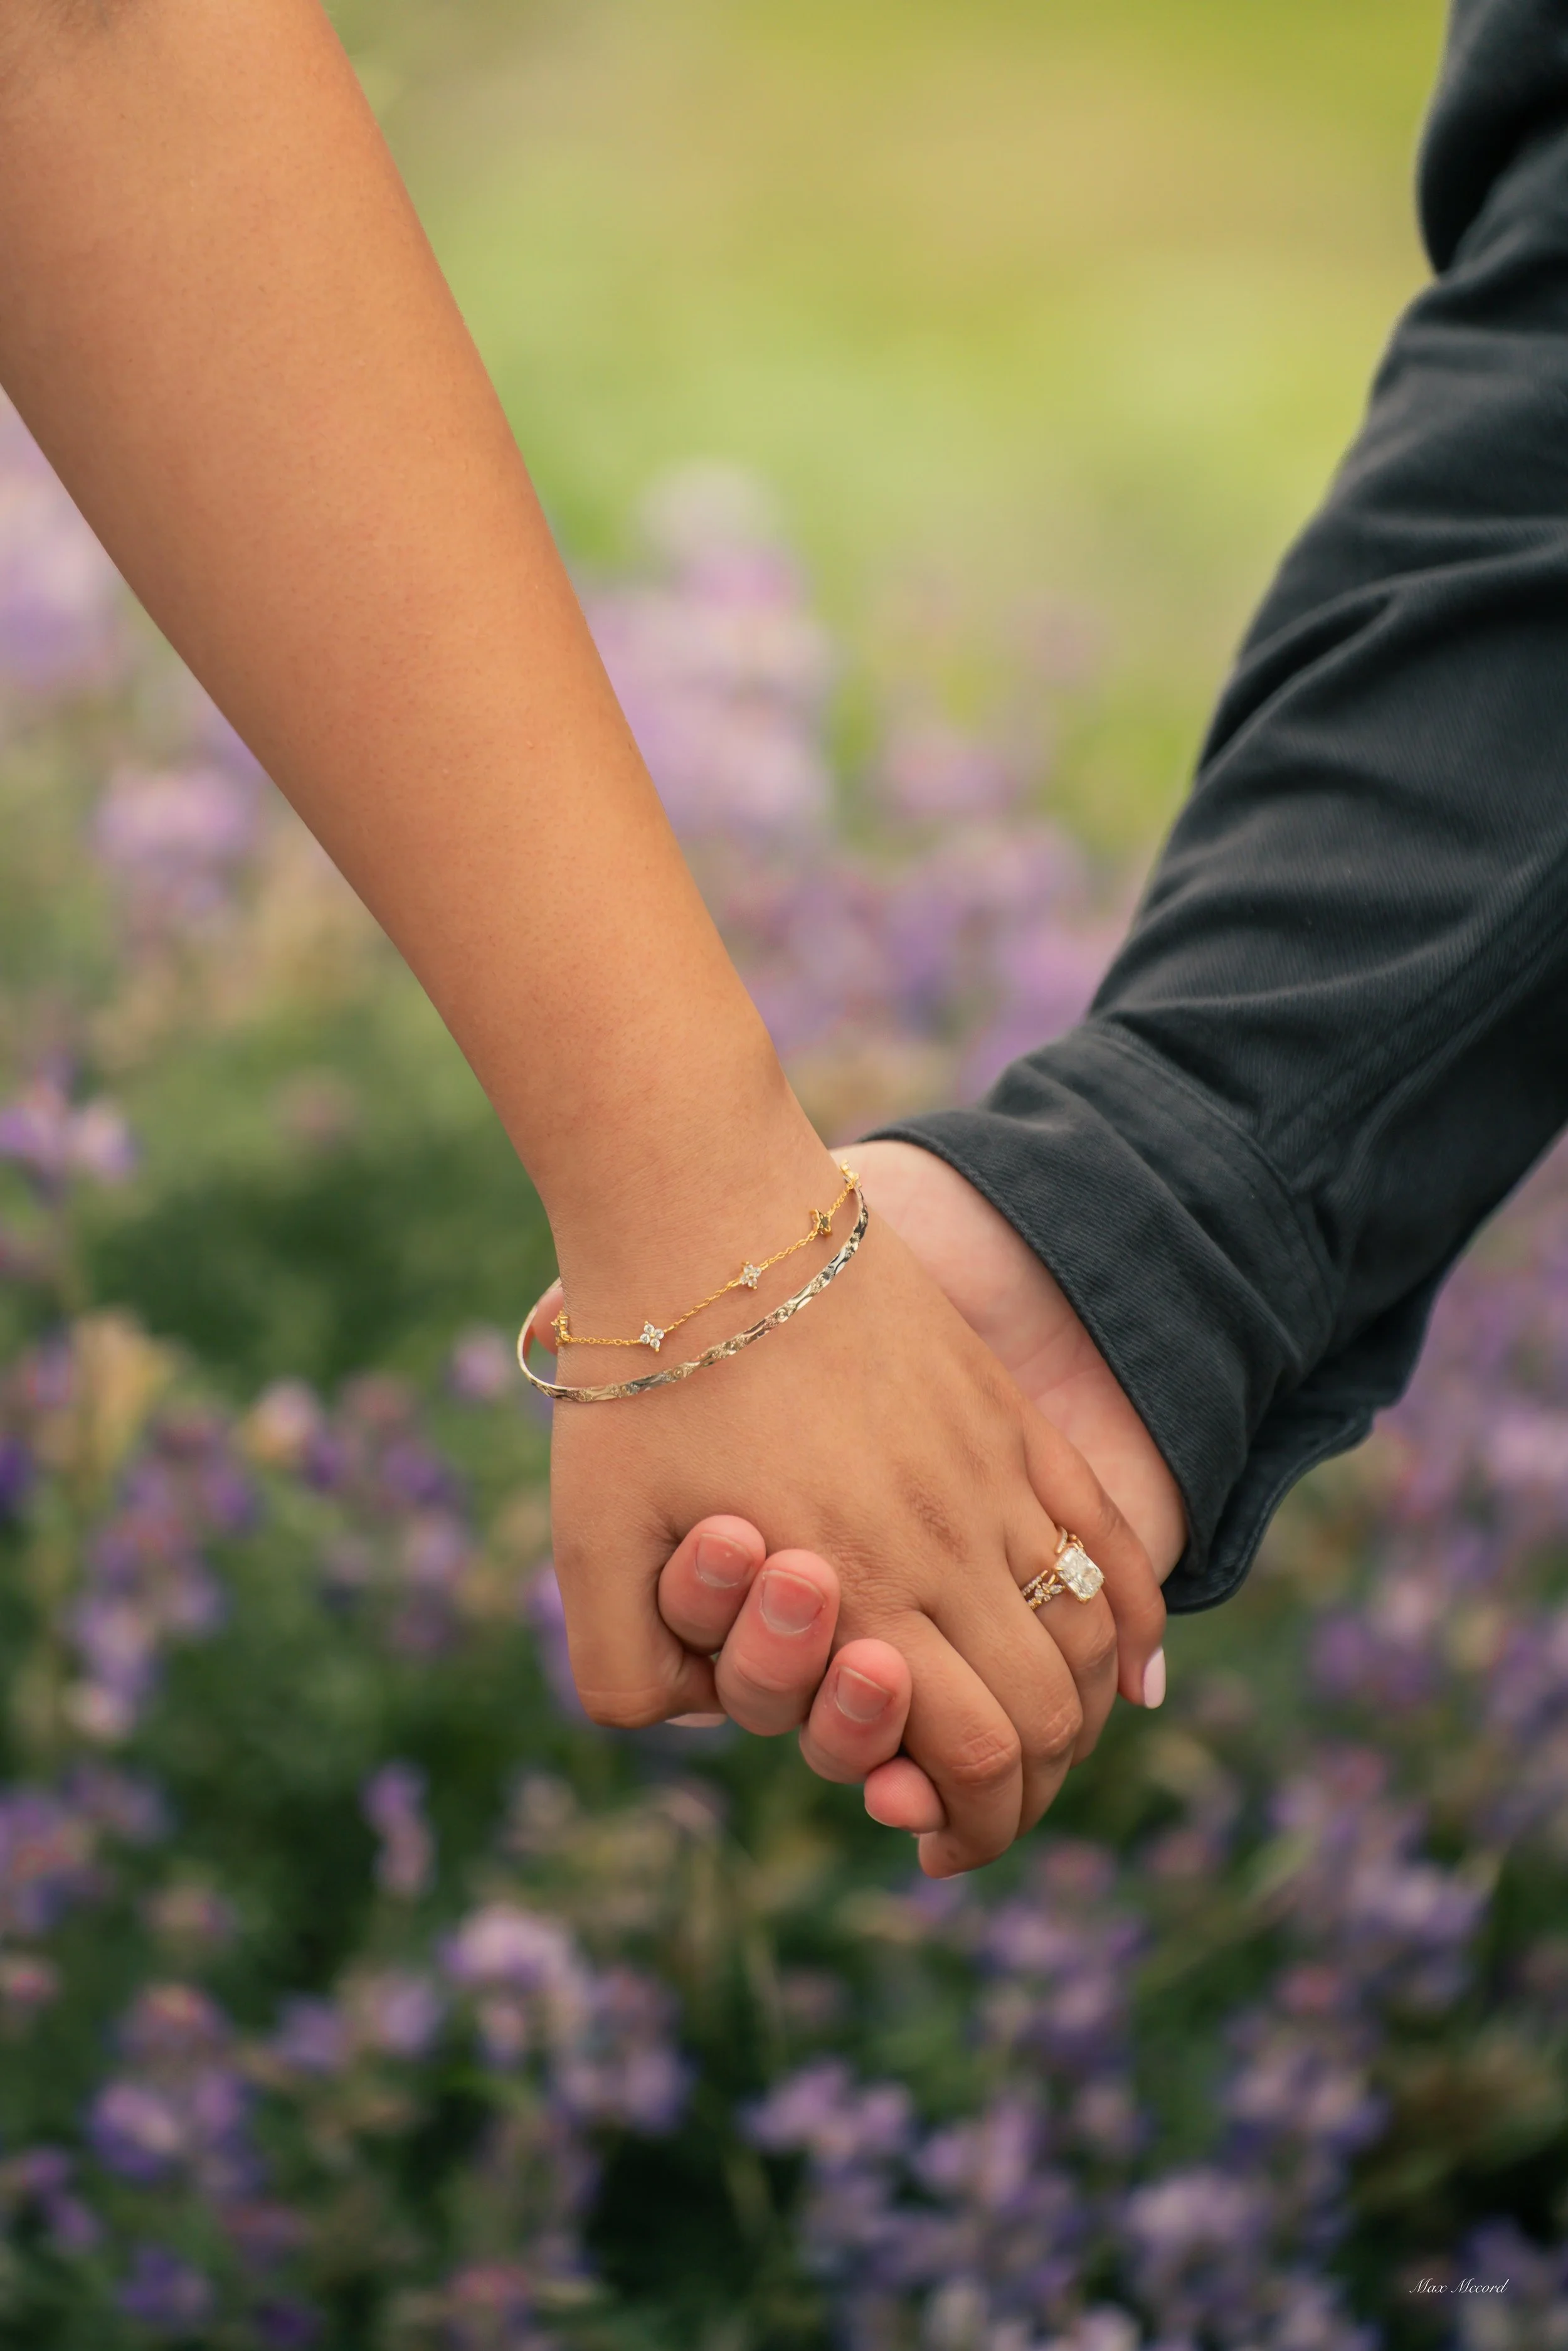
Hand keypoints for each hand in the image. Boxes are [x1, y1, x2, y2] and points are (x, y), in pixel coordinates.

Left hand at [536, 1140, 1165, 1876]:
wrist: (705, 1216)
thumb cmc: (638, 1389)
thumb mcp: (593, 1552)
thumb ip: (631, 1678)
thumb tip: (707, 1728)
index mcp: (857, 1592)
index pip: (969, 1755)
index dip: (966, 1823)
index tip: (930, 1841)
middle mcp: (948, 1543)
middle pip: (1046, 1715)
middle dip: (1019, 1791)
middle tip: (971, 1812)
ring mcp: (993, 1473)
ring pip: (1087, 1634)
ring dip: (1074, 1714)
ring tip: (1033, 1744)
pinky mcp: (1007, 1415)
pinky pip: (1110, 1537)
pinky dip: (1135, 1619)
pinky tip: (1134, 1671)